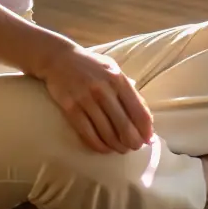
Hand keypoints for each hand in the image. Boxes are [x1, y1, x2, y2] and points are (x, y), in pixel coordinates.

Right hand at [36, 43, 155, 153]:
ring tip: (120, 149)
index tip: (148, 140)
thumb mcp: (113, 70)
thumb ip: (129, 91)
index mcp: (118, 79)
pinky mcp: (70, 108)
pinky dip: (98, 145)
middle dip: (132, 142)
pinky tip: (104, 148)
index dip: (145, 129)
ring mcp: (86, 99)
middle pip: (124, 126)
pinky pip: (87, 133)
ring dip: (116, 146)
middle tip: (134, 148)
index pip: (138, 111)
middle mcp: (104, 89)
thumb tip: (146, 118)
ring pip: (106, 133)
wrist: (59, 58)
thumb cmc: (91, 66)